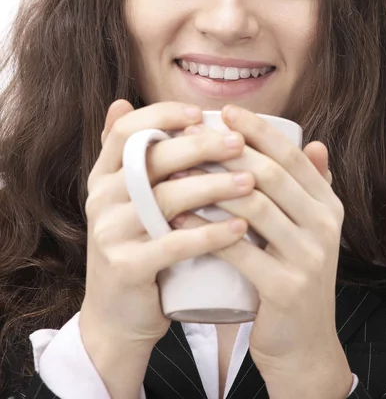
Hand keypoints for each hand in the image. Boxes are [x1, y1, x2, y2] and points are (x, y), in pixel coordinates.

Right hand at [81, 100, 250, 368]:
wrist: (118, 316)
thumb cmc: (140, 246)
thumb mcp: (129, 199)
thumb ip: (132, 156)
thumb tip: (122, 100)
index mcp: (104, 176)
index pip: (125, 131)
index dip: (161, 115)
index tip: (201, 113)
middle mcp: (101, 199)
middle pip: (150, 159)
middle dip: (199, 147)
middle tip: (239, 143)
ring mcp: (110, 233)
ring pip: (165, 199)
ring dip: (213, 187)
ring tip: (252, 182)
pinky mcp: (126, 268)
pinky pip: (173, 244)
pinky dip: (209, 234)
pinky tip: (240, 228)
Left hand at [170, 105, 351, 395]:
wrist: (302, 344)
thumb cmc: (292, 276)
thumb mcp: (310, 230)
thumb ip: (312, 187)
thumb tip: (313, 142)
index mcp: (329, 204)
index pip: (292, 155)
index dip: (259, 130)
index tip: (226, 111)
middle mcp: (325, 226)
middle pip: (272, 174)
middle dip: (230, 150)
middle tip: (193, 135)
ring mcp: (309, 258)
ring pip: (254, 206)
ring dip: (212, 184)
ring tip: (179, 171)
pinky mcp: (286, 288)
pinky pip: (238, 249)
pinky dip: (205, 229)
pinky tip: (177, 218)